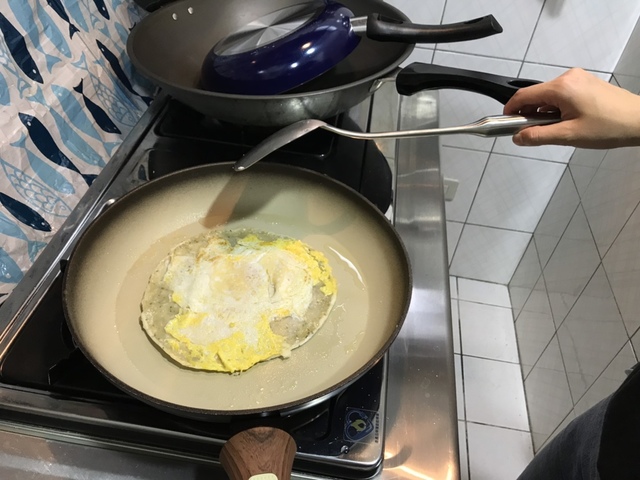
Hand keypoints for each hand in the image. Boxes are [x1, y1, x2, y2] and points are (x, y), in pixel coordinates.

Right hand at [503, 68, 639, 148]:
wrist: (639, 121)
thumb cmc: (611, 126)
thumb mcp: (568, 136)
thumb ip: (538, 136)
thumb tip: (518, 137)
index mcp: (562, 88)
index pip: (523, 95)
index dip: (511, 110)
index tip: (507, 123)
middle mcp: (568, 78)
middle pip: (535, 95)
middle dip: (529, 113)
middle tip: (533, 133)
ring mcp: (578, 78)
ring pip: (548, 95)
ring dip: (544, 112)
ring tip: (557, 129)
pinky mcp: (584, 83)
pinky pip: (560, 94)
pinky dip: (556, 108)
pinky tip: (566, 122)